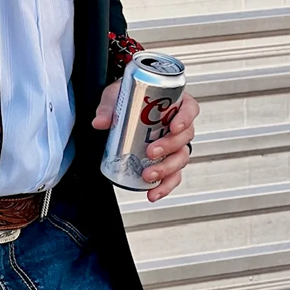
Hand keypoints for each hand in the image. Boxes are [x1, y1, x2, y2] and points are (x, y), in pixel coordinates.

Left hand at [92, 82, 199, 202]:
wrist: (122, 109)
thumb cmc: (127, 97)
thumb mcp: (116, 96)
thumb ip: (108, 107)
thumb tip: (100, 122)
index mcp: (174, 104)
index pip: (189, 109)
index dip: (185, 119)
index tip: (174, 127)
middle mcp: (178, 125)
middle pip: (185, 138)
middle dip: (170, 147)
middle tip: (151, 153)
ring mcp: (174, 144)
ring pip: (180, 159)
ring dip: (166, 170)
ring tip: (148, 176)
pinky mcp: (166, 160)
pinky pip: (172, 175)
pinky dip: (164, 186)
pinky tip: (152, 193)